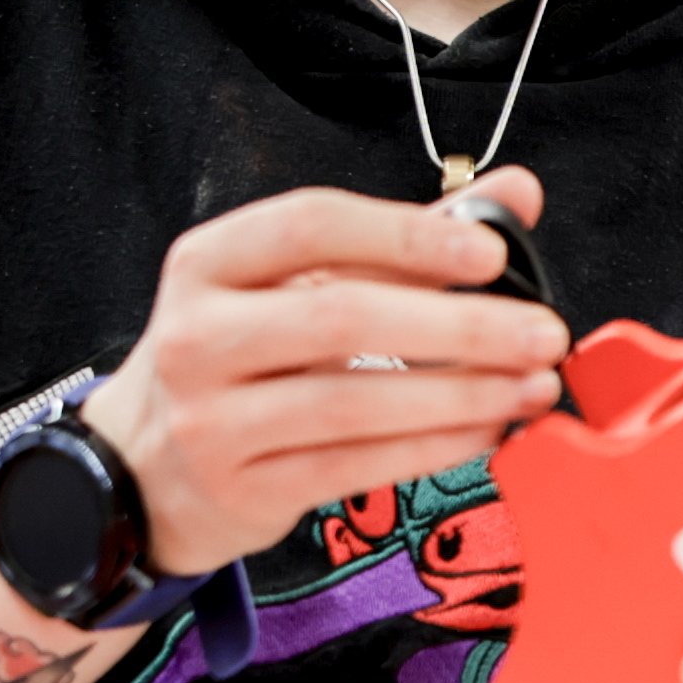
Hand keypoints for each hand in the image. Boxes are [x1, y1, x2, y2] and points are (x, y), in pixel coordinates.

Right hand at [92, 169, 565, 574]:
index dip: (407, 234)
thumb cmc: (236, 360)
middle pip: (341, 317)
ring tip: (530, 387)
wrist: (141, 467)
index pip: (311, 224)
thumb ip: (405, 240)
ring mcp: (212, 418)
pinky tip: (485, 432)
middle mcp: (198, 335)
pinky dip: (431, 447)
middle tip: (541, 332)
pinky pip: (354, 464)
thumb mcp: (296, 286)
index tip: (491, 250)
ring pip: (353, 401)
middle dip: (459, 326)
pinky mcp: (242, 488)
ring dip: (460, 394)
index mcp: (208, 263)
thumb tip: (517, 194)